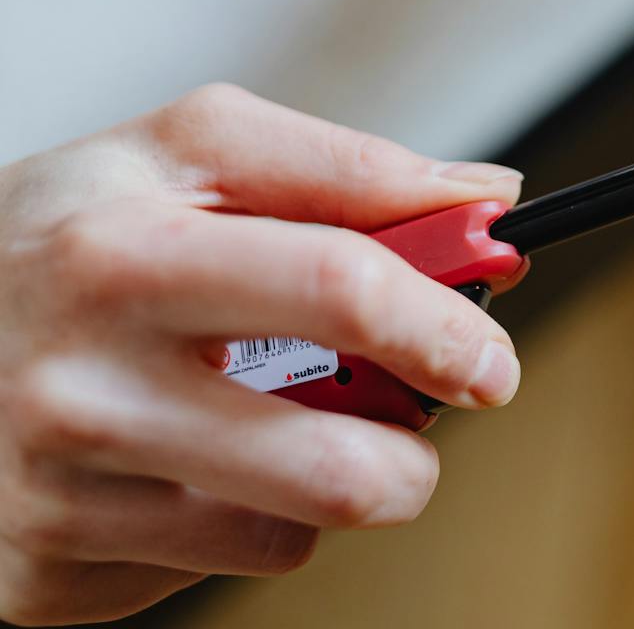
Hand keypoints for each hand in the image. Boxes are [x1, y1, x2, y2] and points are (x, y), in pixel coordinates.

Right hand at [0, 85, 524, 625]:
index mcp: (123, 254)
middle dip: (418, 448)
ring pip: (294, 532)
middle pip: (337, 465)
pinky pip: (219, 567)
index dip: (445, 322)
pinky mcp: (41, 577)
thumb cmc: (70, 234)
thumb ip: (347, 170)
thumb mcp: (187, 156)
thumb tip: (487, 204)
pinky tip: (191, 459)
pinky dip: (239, 516)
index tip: (489, 350)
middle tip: (429, 410)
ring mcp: (53, 495)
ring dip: (334, 478)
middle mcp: (78, 385)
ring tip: (288, 414)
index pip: (337, 289)